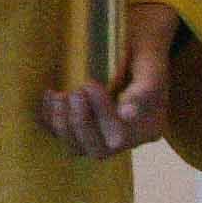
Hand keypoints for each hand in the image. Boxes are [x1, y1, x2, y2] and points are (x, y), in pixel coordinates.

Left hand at [40, 2, 181, 159]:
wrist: (133, 51)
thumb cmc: (144, 56)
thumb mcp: (152, 66)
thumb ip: (145, 87)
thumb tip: (127, 114)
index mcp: (148, 129)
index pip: (123, 136)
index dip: (103, 114)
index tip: (90, 84)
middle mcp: (126, 141)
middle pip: (99, 150)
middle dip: (81, 122)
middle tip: (74, 92)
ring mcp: (102, 139)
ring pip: (78, 149)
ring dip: (63, 124)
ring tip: (58, 95)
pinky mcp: (81, 132)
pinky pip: (61, 137)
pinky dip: (50, 120)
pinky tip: (49, 95)